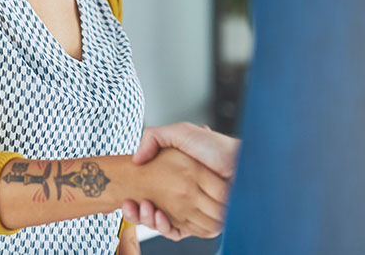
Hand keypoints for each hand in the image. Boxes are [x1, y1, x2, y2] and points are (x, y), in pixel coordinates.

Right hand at [123, 123, 240, 239]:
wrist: (241, 165)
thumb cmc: (217, 147)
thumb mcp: (181, 133)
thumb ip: (154, 137)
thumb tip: (136, 159)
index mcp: (175, 177)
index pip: (147, 192)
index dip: (132, 198)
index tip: (123, 198)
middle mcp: (181, 195)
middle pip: (150, 210)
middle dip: (135, 211)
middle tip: (127, 205)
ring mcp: (190, 210)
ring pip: (161, 223)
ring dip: (147, 219)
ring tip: (143, 208)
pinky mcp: (201, 223)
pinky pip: (178, 232)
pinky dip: (165, 227)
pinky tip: (158, 216)